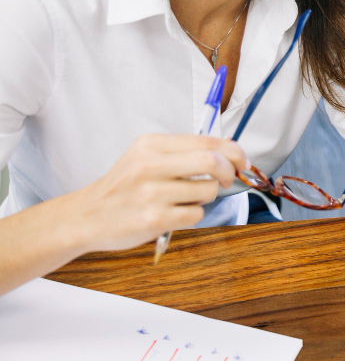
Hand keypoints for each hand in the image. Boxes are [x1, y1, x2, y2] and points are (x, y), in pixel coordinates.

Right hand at [69, 134, 248, 252]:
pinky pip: (196, 214)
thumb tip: (229, 152)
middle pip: (212, 161)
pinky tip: (175, 213)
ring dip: (206, 196)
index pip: (207, 142)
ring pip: (207, 191)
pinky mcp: (153, 218)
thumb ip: (182, 151)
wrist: (87, 216)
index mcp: (151, 144)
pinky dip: (194, 214)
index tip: (242, 162)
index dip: (234, 152)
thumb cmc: (125, 186)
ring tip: (186, 198)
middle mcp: (150, 165)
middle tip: (226, 180)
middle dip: (228, 172)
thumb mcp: (145, 156)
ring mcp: (151, 193)